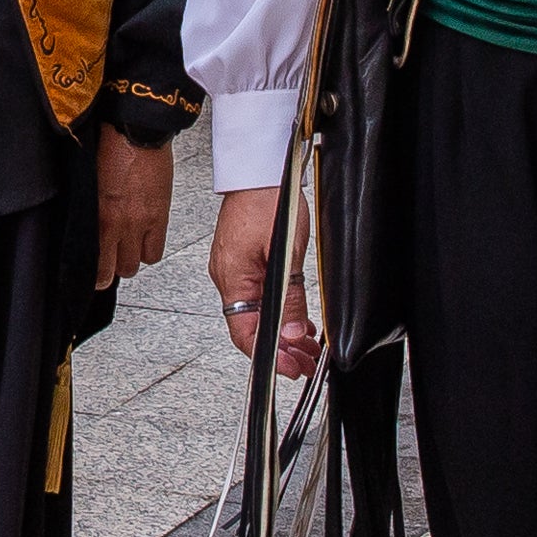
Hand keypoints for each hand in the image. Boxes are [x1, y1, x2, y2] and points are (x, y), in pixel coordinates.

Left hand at [95, 128, 172, 289]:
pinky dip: (149, 250)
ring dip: (131, 259)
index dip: (95, 276)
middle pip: (118, 270)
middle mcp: (119, 224)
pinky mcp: (160, 216)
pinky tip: (143, 240)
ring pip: (136, 264)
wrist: (137, 130)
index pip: (96, 264)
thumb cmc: (110, 148)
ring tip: (127, 248)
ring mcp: (141, 223)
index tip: (94, 276)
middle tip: (111, 260)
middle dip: (113, 268)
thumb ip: (90, 211)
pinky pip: (156, 251)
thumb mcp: (89, 183)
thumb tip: (89, 229)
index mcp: (98, 216)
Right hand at [209, 186, 318, 373]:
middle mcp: (228, 277)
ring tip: (308, 346)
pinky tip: (295, 318)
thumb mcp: (287, 253)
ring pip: (256, 314)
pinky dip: (276, 311)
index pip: (245, 334)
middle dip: (281, 349)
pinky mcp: (242, 260)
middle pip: (251, 328)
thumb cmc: (268, 199)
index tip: (293, 368)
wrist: (259, 168)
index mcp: (232, 279)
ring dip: (282, 332)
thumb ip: (289, 296)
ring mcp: (233, 269)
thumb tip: (293, 333)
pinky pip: (257, 296)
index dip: (270, 356)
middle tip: (307, 361)